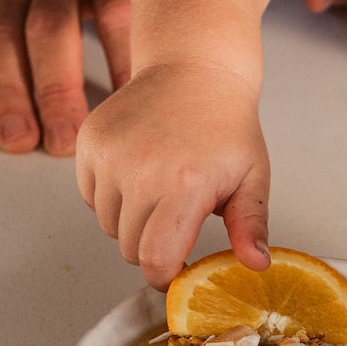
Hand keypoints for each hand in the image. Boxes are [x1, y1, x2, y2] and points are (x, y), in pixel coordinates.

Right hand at [76, 60, 268, 287]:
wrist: (194, 69)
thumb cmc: (227, 126)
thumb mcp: (252, 176)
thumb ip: (251, 225)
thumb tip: (256, 264)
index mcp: (185, 184)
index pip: (155, 260)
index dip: (166, 276)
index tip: (178, 272)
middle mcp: (141, 170)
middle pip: (128, 248)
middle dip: (151, 249)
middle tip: (176, 223)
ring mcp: (109, 155)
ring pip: (107, 224)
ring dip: (129, 222)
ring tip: (159, 192)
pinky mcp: (89, 142)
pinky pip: (90, 196)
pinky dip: (109, 196)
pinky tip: (138, 172)